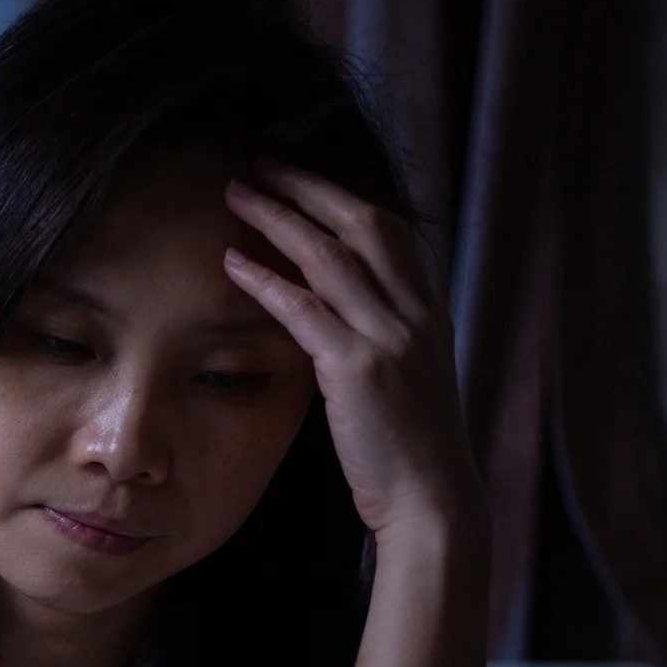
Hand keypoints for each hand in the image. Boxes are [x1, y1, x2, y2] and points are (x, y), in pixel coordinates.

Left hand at [218, 162, 482, 542]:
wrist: (433, 502)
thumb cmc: (411, 450)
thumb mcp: (408, 378)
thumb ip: (382, 336)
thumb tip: (340, 310)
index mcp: (429, 311)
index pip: (389, 229)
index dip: (341, 194)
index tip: (299, 175)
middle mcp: (416, 313)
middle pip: (361, 223)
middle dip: (308, 186)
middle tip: (259, 164)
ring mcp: (390, 338)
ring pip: (331, 255)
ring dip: (278, 218)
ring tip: (236, 194)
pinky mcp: (359, 370)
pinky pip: (306, 311)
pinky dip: (267, 280)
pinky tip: (233, 262)